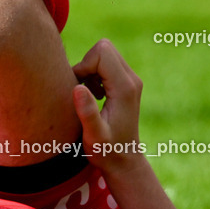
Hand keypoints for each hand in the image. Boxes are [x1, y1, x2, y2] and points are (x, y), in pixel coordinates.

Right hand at [71, 39, 144, 173]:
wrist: (124, 160)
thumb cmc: (107, 152)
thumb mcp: (94, 137)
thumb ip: (87, 113)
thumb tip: (77, 87)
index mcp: (125, 88)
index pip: (102, 52)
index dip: (84, 65)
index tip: (79, 89)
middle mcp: (132, 79)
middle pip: (104, 48)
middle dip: (86, 64)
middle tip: (82, 91)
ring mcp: (131, 80)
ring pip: (104, 53)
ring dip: (89, 70)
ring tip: (88, 96)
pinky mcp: (127, 83)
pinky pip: (106, 63)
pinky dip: (94, 74)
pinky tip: (94, 96)